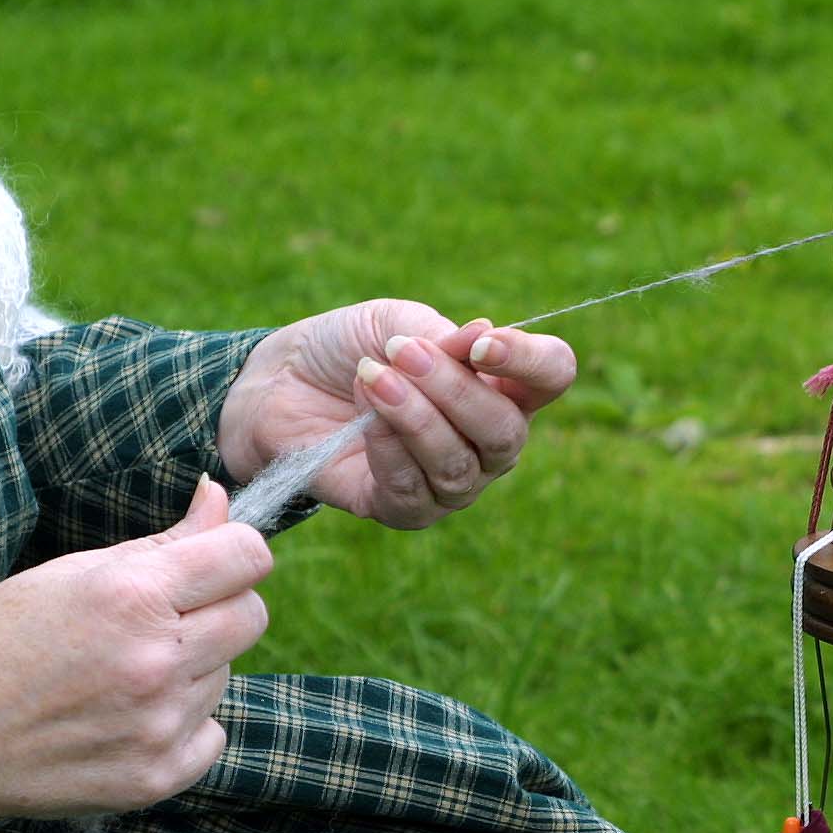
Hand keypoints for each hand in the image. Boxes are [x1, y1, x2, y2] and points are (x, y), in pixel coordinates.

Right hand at [0, 478, 270, 832]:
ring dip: (192, 668)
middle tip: (160, 620)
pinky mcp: (156, 777)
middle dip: (219, 607)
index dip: (232, 551)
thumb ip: (160, 541)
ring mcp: (159, 725)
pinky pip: (212, 733)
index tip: (208, 561)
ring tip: (118, 675)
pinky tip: (125, 719)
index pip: (248, 555)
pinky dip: (182, 725)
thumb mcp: (67, 575)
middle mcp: (155, 661)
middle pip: (251, 615)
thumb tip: (219, 499)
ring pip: (226, 674)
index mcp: (131, 597)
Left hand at [216, 299, 576, 528]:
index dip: (528, 360)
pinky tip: (363, 416)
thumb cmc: (349, 347)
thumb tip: (483, 337)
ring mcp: (452, 481)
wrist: (280, 383)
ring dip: (415, 417)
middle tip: (400, 352)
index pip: (552, 374)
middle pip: (507, 430)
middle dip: (454, 391)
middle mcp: (488, 440)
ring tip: (371, 378)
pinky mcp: (405, 510)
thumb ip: (441, 336)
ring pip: (459, 465)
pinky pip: (414, 491)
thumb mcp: (394, 322)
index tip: (480, 344)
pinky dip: (389, 449)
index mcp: (502, 383)